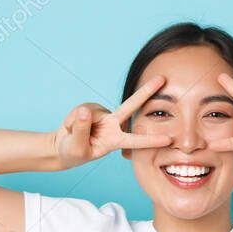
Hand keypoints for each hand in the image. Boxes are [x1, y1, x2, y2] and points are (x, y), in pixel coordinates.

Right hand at [55, 74, 172, 169]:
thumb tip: (85, 111)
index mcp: (115, 140)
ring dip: (76, 124)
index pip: (135, 141)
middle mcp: (113, 125)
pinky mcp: (92, 107)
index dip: (151, 140)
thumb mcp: (77, 148)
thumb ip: (81, 130)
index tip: (168, 139)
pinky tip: (71, 126)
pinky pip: (81, 109)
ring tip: (73, 135)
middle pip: (131, 105)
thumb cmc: (73, 153)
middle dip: (146, 91)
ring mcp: (103, 114)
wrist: (63, 146)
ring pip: (90, 112)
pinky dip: (72, 119)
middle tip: (163, 78)